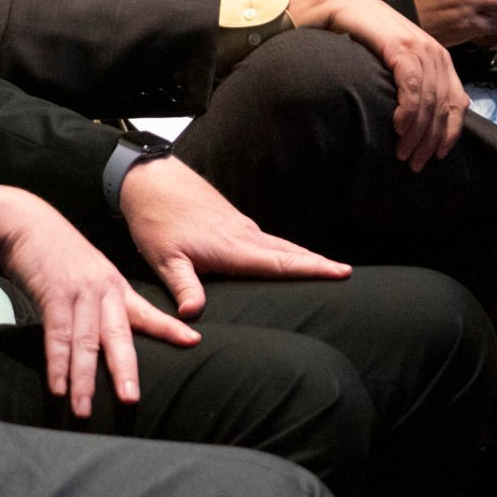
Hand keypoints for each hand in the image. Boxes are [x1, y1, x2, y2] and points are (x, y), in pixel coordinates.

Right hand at [0, 186, 195, 415]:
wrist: (27, 223)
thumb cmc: (58, 255)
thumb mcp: (89, 275)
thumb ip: (100, 304)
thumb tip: (107, 337)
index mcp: (115, 287)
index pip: (146, 311)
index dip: (169, 327)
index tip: (194, 341)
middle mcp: (102, 290)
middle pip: (118, 335)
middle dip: (125, 369)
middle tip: (131, 400)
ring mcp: (78, 292)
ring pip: (86, 342)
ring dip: (83, 379)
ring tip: (84, 410)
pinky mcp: (52, 294)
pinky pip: (57, 334)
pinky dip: (57, 363)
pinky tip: (57, 387)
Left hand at [119, 155, 349, 314]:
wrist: (150, 178)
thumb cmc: (156, 219)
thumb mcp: (164, 259)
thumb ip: (183, 287)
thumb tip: (193, 317)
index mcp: (233, 248)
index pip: (280, 263)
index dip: (312, 269)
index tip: (342, 272)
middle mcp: (244, 235)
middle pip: (290, 251)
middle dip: (318, 263)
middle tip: (347, 273)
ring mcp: (240, 225)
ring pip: (280, 243)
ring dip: (304, 255)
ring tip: (326, 267)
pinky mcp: (232, 220)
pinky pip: (267, 238)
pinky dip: (284, 249)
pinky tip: (285, 255)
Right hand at [286, 0, 470, 168]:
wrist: (340, 6)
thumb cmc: (364, 38)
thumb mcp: (395, 63)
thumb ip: (414, 83)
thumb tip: (427, 118)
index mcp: (439, 58)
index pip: (458, 101)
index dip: (451, 131)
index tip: (438, 156)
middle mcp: (435, 52)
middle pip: (444, 105)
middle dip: (432, 139)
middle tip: (415, 163)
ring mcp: (419, 47)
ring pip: (429, 99)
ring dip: (418, 131)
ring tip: (403, 152)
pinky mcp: (400, 46)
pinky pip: (412, 85)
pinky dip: (408, 109)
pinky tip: (398, 127)